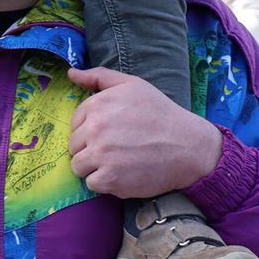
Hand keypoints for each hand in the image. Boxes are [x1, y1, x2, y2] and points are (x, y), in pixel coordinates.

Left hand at [66, 66, 222, 197]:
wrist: (187, 146)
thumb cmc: (160, 113)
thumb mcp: (132, 85)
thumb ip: (99, 77)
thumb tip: (71, 73)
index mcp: (97, 105)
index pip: (75, 123)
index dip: (91, 129)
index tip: (110, 132)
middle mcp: (95, 129)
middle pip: (74, 146)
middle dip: (90, 148)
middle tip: (116, 148)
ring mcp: (101, 155)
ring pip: (78, 166)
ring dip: (94, 167)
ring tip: (117, 162)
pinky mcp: (110, 179)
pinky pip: (91, 184)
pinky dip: (105, 183)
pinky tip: (123, 173)